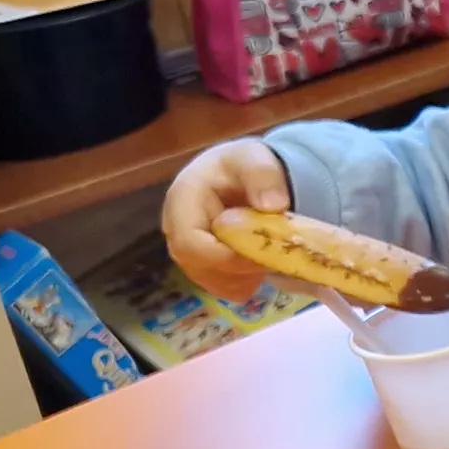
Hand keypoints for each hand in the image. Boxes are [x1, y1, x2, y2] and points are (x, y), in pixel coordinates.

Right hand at [162, 139, 292, 302]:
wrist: (241, 176)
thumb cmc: (244, 166)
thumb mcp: (256, 160)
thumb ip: (264, 177)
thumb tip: (273, 205)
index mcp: (181, 200)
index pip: (189, 243)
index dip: (225, 257)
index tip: (259, 254)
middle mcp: (175, 229)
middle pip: (198, 267)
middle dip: (239, 268)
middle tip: (271, 256)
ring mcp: (185, 250)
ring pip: (211, 282)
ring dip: (244, 277)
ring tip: (266, 253)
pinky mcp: (200, 266)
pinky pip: (221, 288)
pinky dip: (245, 282)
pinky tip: (258, 262)